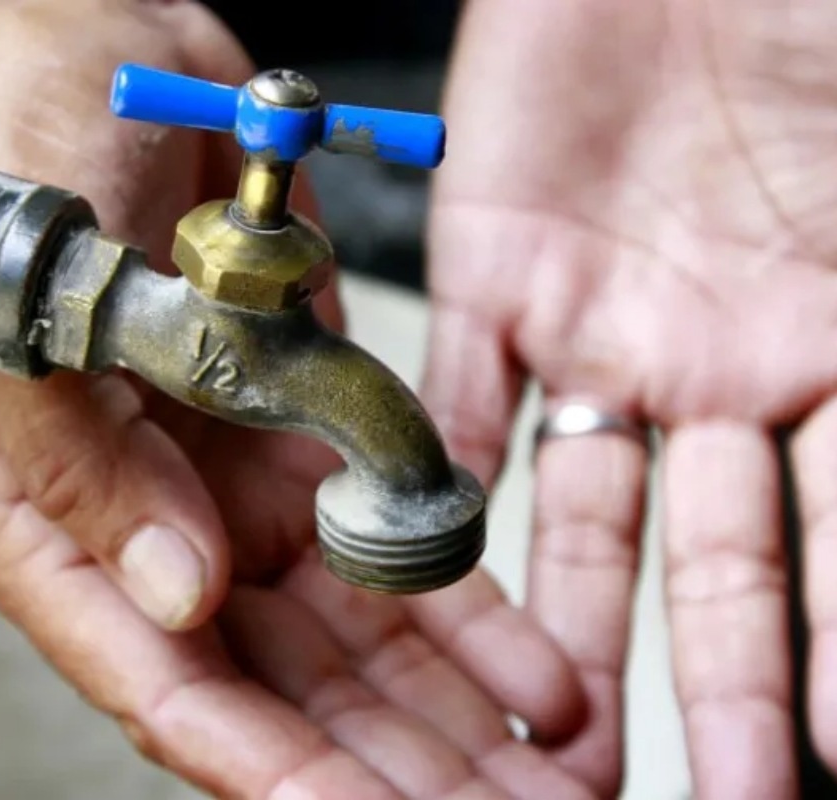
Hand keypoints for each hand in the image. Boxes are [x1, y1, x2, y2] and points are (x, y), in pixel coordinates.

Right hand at [0, 1, 596, 795]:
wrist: (78, 51)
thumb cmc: (6, 174)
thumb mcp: (22, 322)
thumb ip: (87, 473)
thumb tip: (180, 598)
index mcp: (53, 525)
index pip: (164, 683)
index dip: (267, 768)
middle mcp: (149, 526)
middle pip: (277, 688)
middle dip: (384, 770)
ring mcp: (232, 486)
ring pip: (352, 639)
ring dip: (446, 715)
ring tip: (545, 778)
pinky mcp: (303, 434)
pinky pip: (393, 542)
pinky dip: (465, 609)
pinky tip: (538, 675)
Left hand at [425, 2, 836, 796]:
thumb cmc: (810, 25)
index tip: (832, 765)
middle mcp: (721, 360)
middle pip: (719, 558)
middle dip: (721, 681)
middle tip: (722, 796)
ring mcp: (604, 326)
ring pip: (586, 510)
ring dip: (578, 625)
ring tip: (566, 741)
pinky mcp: (495, 275)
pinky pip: (460, 401)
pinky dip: (446, 486)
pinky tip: (436, 583)